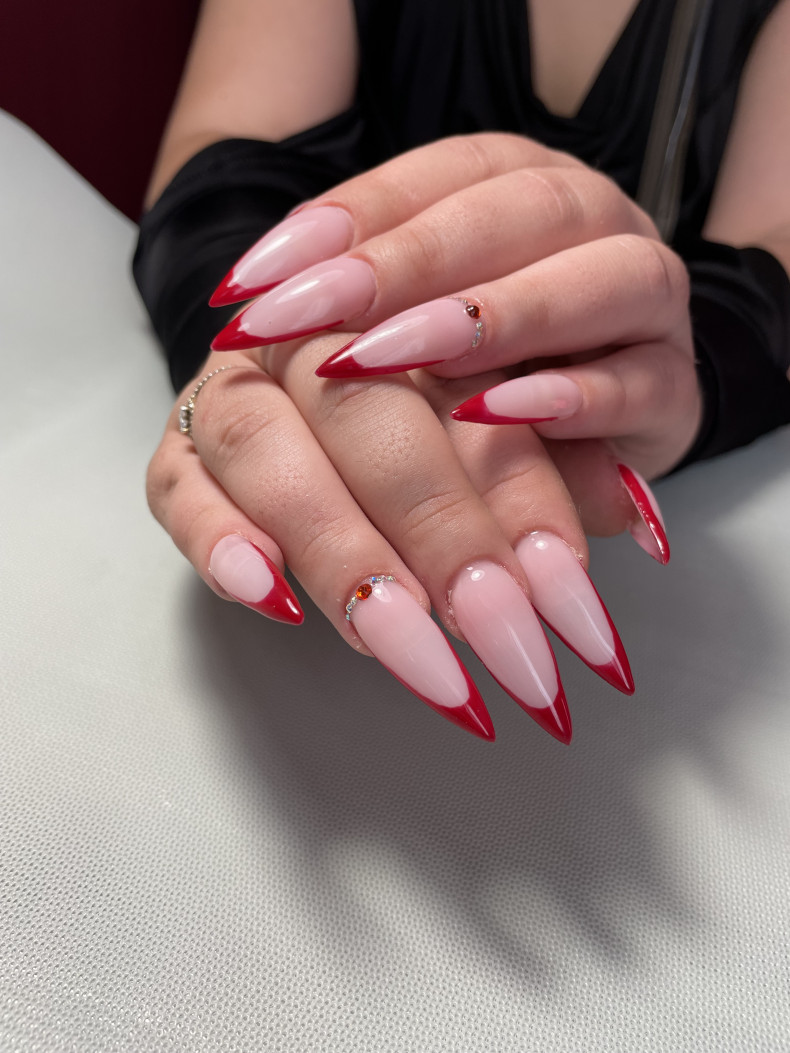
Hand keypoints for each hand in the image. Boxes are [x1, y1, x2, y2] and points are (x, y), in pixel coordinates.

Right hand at [147, 323, 638, 745]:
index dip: (523, 502)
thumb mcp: (523, 421)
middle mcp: (309, 332)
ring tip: (418, 658)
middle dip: (445, 538)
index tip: (572, 607)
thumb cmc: (441, 403)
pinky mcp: (180, 446)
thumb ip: (565, 457)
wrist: (326, 355)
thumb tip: (634, 521)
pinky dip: (219, 541)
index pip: (470, 397)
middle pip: (369, 418)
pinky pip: (177, 487)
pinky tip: (273, 600)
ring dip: (346, 557)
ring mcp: (234, 387)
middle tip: (508, 649)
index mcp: (405, 303)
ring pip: (269, 453)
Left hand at [211, 132, 699, 518]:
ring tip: (398, 353)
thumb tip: (248, 308)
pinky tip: (495, 411)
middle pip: (517, 210)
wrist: (599, 430)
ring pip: (597, 277)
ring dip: (495, 314)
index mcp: (523, 187)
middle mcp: (595, 225)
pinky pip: (639, 380)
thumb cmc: (488, 367)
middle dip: (407, 262)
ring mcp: (647, 302)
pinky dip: (571, 395)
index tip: (254, 285)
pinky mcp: (673, 390)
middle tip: (312, 317)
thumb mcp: (410, 326)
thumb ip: (356, 302)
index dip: (345, 222)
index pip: (437, 176)